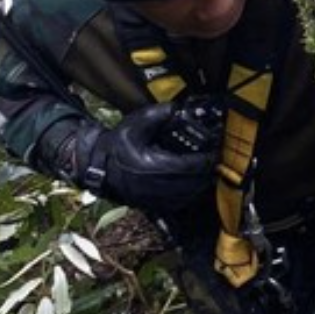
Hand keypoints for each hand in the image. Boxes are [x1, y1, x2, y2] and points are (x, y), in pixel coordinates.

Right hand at [67, 103, 217, 214]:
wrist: (98, 167)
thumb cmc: (117, 145)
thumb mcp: (135, 124)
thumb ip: (158, 114)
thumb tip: (177, 107)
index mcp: (153, 166)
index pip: (189, 166)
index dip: (206, 159)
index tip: (216, 151)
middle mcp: (155, 186)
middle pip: (193, 183)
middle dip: (208, 171)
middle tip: (216, 159)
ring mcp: (154, 199)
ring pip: (189, 196)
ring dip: (202, 183)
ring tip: (209, 170)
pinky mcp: (153, 205)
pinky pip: (180, 204)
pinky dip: (191, 194)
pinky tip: (195, 182)